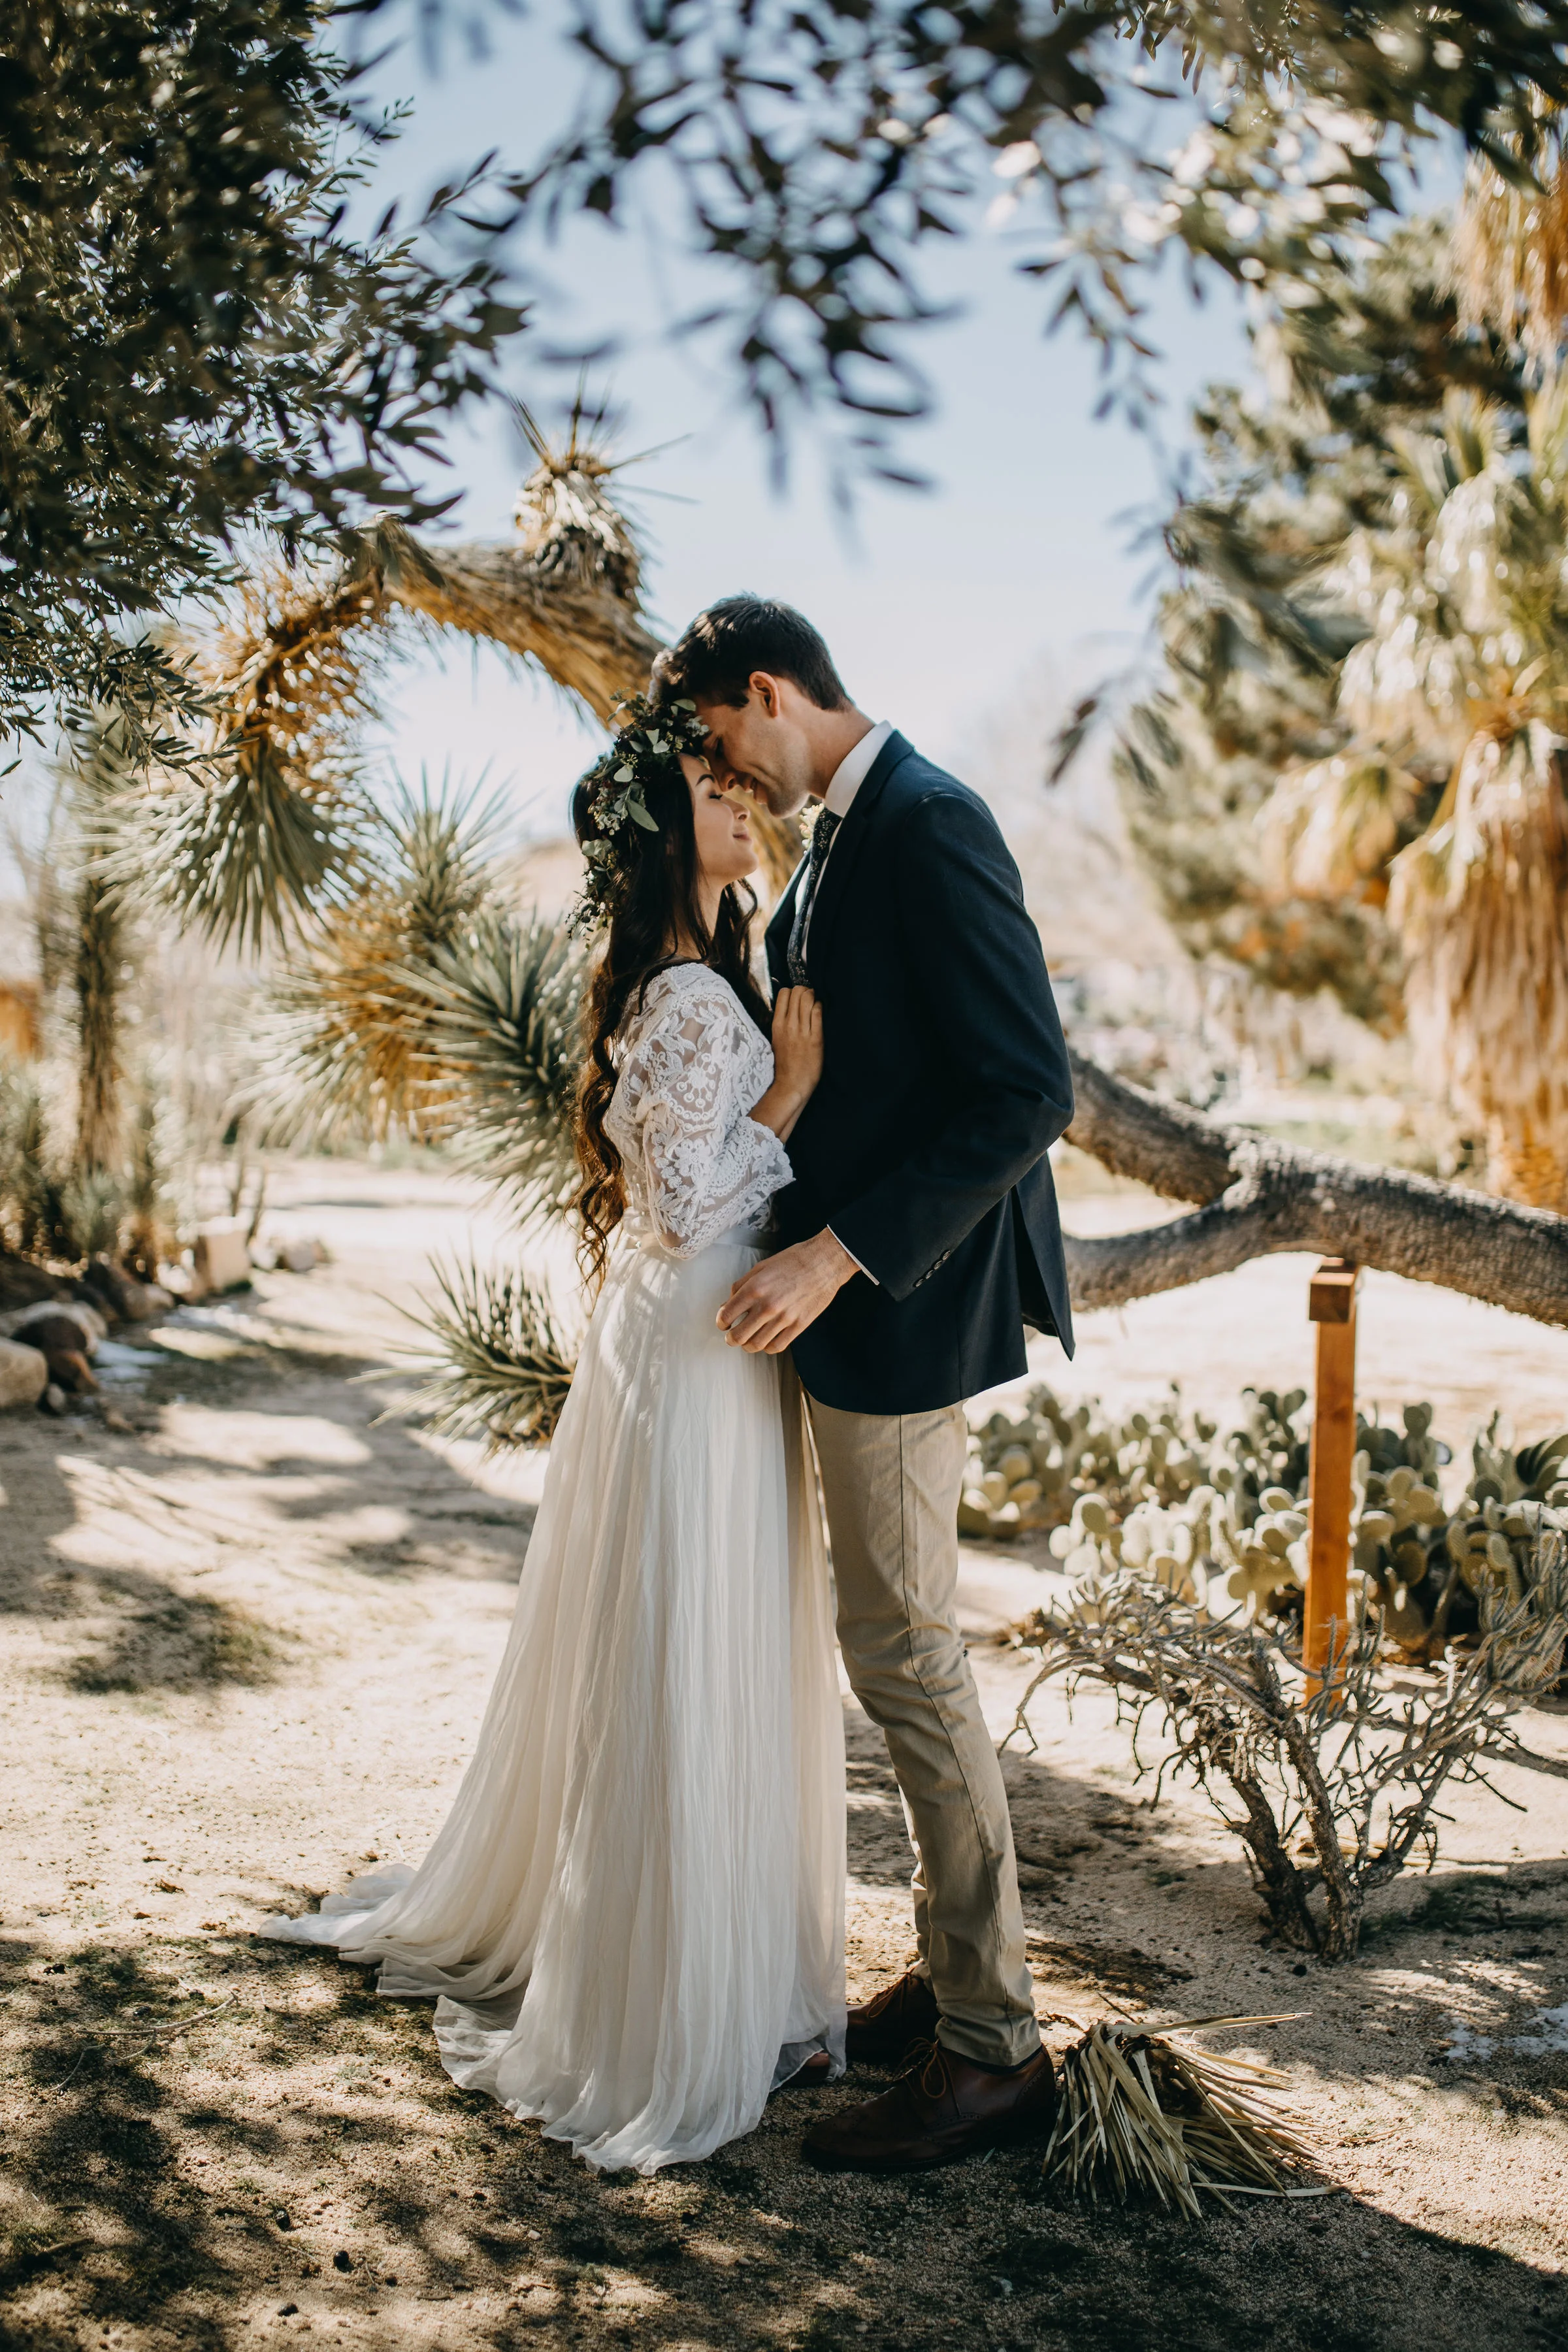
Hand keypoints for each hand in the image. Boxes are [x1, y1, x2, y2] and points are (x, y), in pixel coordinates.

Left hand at [716, 1228, 857, 1354]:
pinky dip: (767, 1347)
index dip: (720, 1323)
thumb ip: (740, 1287)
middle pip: (739, 1336)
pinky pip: (776, 1346)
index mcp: (754, 1289)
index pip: (726, 1315)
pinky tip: (766, 1339)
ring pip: (756, 1345)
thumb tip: (726, 1305)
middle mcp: (767, 1306)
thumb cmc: (792, 1261)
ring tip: (748, 1339)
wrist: (823, 1262)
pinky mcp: (799, 1326)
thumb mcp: (760, 1268)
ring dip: (747, 1345)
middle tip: (732, 1336)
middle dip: (731, 1339)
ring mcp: (784, 1318)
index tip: (723, 1324)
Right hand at [770, 984, 822, 1102]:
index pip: (783, 993)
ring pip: (808, 998)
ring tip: (815, 1005)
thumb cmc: (785, 1063)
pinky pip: (818, 1012)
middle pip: (798, 991)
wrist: (792, 1084)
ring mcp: (802, 1031)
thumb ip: (782, 1023)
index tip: (798, 998)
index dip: (793, 992)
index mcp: (776, 1024)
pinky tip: (820, 1013)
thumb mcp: (777, 1039)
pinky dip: (820, 1007)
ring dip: (814, 997)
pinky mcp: (816, 1038)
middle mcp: (788, 1024)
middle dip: (805, 991)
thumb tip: (789, 1007)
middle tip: (809, 999)